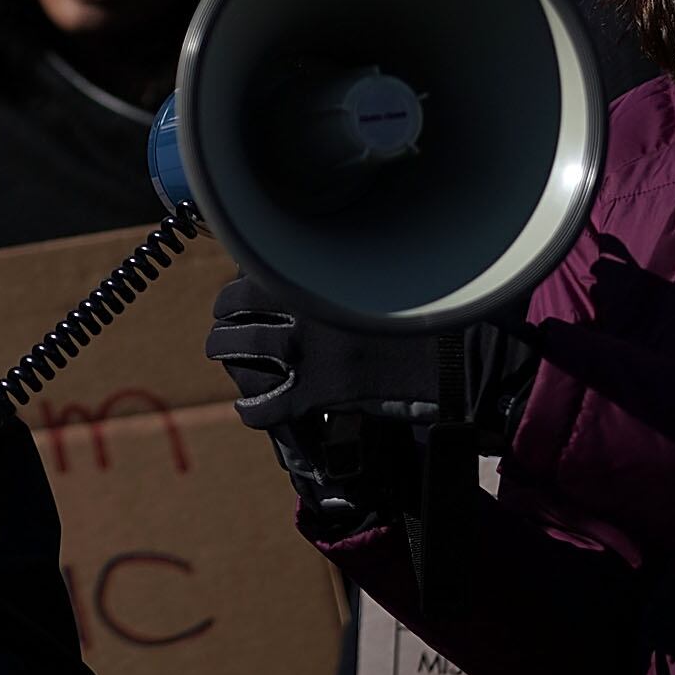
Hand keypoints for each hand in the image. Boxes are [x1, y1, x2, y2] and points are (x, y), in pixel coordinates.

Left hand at [205, 274, 445, 433]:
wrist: (454, 358)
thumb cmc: (427, 315)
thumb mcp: (381, 276)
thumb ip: (343, 273)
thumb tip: (328, 265)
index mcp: (320, 276)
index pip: (259, 267)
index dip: (246, 277)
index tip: (244, 283)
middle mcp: (305, 309)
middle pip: (236, 304)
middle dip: (224, 313)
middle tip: (224, 320)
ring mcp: (308, 352)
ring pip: (239, 349)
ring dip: (223, 350)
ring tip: (220, 353)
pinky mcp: (318, 394)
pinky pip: (267, 405)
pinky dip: (251, 409)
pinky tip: (248, 409)